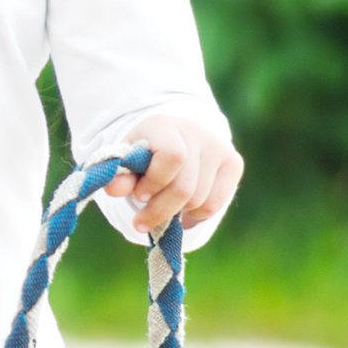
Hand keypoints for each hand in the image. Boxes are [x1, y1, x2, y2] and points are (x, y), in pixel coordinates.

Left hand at [102, 113, 243, 243]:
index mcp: (164, 125)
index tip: (138, 196)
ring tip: (161, 209)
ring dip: (176, 213)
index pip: (172, 157)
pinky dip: (194, 216)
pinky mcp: (234, 163)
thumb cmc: (145, 152)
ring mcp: (219, 148)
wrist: (175, 137)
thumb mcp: (127, 160)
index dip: (155, 182)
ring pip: (200, 200)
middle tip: (142, 221)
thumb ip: (119, 175)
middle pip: (185, 187)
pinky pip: (215, 204)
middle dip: (160, 209)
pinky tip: (181, 212)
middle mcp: (197, 133)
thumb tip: (113, 189)